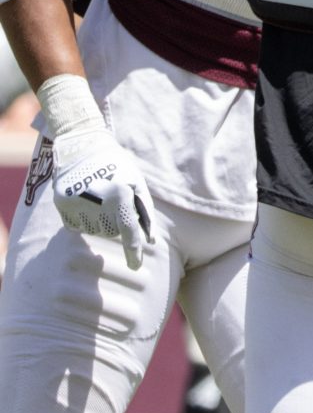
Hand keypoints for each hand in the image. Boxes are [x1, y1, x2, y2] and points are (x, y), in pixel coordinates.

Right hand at [40, 79, 154, 269]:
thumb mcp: (137, 184)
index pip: (128, 232)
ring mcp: (76, 203)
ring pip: (95, 231)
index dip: (134, 252)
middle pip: (112, 232)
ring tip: (102, 200)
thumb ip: (145, 213)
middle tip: (115, 204)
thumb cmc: (118, 167)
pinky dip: (85, 220)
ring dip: (102, 223)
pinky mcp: (62, 204)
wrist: (83, 145)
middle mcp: (97, 201)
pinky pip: (76, 226)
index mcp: (120, 194)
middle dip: (118, 224)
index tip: (136, 266)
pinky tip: (88, 203)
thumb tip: (150, 241)